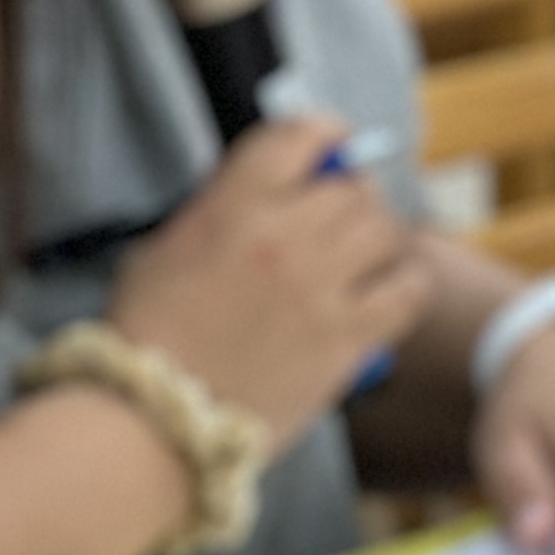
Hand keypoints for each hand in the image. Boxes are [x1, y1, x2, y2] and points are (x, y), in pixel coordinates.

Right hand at [108, 116, 426, 451]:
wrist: (157, 418)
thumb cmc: (145, 338)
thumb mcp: (159, 252)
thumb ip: (215, 215)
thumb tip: (259, 202)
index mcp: (233, 203)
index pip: (301, 137)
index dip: (325, 137)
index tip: (333, 147)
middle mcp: (284, 233)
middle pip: (353, 187)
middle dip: (351, 198)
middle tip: (344, 219)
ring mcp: (321, 284)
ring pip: (386, 229)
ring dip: (380, 238)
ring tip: (367, 256)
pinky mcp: (349, 336)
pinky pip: (409, 290)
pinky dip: (408, 285)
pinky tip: (394, 292)